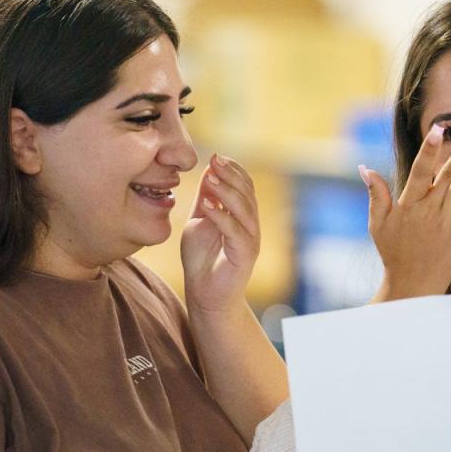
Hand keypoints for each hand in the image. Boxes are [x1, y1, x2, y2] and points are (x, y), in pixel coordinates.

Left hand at [181, 153, 260, 313]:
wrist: (205, 295)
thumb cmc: (201, 260)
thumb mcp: (200, 222)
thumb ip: (206, 200)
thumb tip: (209, 171)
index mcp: (241, 215)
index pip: (245, 185)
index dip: (233, 169)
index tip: (216, 156)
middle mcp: (250, 225)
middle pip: (248, 193)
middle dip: (232, 174)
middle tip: (215, 160)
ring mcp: (250, 239)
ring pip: (245, 209)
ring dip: (227, 191)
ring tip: (211, 178)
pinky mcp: (245, 255)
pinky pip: (235, 231)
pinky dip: (222, 216)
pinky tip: (207, 206)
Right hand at [362, 123, 450, 300]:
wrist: (415, 283)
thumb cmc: (394, 252)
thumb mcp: (378, 223)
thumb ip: (376, 193)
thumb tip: (364, 168)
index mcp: (409, 206)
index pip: (421, 172)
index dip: (430, 150)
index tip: (439, 129)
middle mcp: (430, 211)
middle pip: (448, 174)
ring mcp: (448, 222)